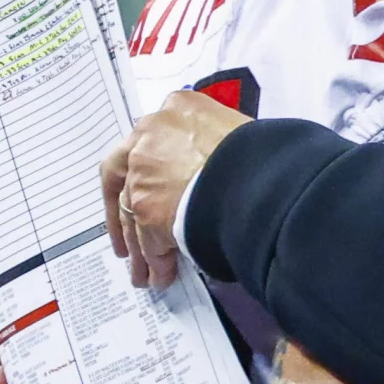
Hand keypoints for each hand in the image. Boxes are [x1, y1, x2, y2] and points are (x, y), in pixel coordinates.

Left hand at [101, 90, 250, 288]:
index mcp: (175, 109)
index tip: (145, 183)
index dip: (146, 164)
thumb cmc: (262, 151)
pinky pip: (146, 240)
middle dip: (121, 210)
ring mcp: (142, 172)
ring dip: (140, 245)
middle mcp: (150, 135)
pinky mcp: (144, 208)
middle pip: (123, 176)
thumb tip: (212, 169)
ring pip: (130, 213)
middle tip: (126, 235)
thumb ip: (211, 144)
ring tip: (147, 271)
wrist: (259, 174)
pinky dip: (154, 260)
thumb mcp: (235, 130)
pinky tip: (163, 274)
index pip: (150, 136)